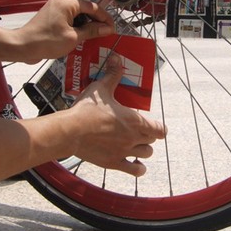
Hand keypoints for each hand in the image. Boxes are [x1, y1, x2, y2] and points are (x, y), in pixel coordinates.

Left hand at [16, 0, 114, 63]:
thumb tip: (106, 29)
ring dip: (86, 25)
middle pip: (85, 9)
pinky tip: (82, 37)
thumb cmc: (44, 41)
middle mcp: (61, 1)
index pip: (93, 7)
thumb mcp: (73, 37)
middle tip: (105, 33)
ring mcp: (55, 8)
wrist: (23, 46)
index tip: (112, 28)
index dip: (104, 18)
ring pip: (77, 15)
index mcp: (67, 2)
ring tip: (95, 37)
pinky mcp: (51, 16)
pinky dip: (76, 27)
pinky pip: (69, 19)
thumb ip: (92, 31)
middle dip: (96, 22)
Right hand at [68, 54, 165, 176]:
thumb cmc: (86, 110)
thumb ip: (112, 75)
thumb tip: (117, 59)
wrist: (70, 131)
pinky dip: (138, 168)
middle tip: (139, 131)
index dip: (160, 128)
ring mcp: (124, 152)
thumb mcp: (101, 88)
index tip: (157, 126)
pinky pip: (134, 171)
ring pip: (146, 154)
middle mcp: (133, 138)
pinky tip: (135, 165)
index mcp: (134, 121)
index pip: (159, 129)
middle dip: (148, 136)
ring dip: (144, 150)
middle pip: (152, 141)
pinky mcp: (114, 163)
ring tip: (136, 145)